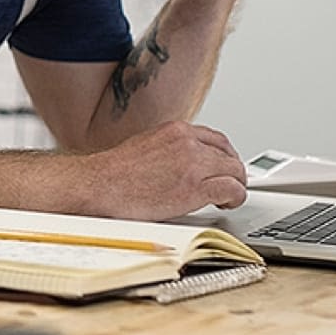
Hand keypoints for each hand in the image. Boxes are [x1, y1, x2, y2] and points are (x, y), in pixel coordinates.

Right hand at [86, 119, 247, 219]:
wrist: (101, 186)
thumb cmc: (115, 174)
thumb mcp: (146, 146)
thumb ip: (170, 150)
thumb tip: (181, 163)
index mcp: (176, 130)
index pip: (215, 139)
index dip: (223, 156)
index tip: (221, 168)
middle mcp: (188, 142)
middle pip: (228, 154)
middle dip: (231, 171)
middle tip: (228, 185)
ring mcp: (194, 163)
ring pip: (235, 171)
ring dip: (235, 185)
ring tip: (226, 197)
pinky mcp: (196, 187)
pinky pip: (232, 189)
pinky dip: (234, 198)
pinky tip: (225, 204)